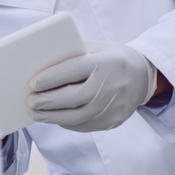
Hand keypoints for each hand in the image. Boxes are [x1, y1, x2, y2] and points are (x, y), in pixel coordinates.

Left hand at [27, 40, 157, 131]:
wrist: (144, 75)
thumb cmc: (111, 58)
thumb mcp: (96, 48)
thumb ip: (72, 54)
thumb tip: (39, 66)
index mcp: (106, 63)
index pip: (73, 71)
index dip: (51, 78)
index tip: (32, 83)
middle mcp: (112, 85)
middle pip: (73, 97)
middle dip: (47, 101)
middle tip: (30, 101)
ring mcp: (115, 106)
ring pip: (77, 116)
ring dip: (52, 116)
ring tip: (36, 113)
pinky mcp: (114, 121)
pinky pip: (85, 125)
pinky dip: (66, 123)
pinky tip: (53, 118)